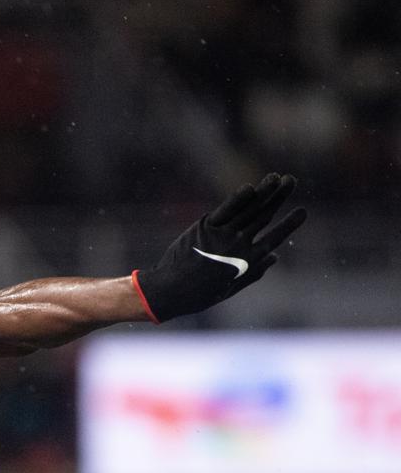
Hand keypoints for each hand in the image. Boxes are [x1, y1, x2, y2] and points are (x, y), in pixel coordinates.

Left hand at [135, 173, 306, 322]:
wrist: (169, 291)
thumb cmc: (198, 294)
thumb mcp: (230, 288)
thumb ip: (254, 273)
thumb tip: (275, 257)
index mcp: (247, 261)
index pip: (274, 238)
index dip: (289, 224)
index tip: (303, 212)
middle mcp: (238, 245)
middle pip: (263, 216)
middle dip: (278, 197)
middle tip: (291, 180)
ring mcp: (221, 234)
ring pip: (248, 209)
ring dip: (264, 191)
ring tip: (277, 177)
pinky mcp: (204, 227)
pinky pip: (225, 209)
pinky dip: (238, 198)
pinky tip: (250, 187)